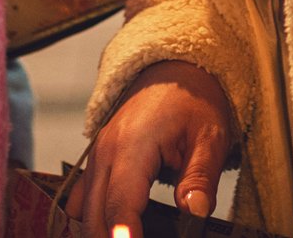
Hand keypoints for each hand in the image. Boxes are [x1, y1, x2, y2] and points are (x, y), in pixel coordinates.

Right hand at [69, 60, 236, 236]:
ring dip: (97, 232)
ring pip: (82, 210)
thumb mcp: (210, 137)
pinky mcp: (96, 161)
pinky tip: (112, 232)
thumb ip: (200, 176)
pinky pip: (82, 199)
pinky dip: (91, 220)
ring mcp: (96, 156)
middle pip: (94, 214)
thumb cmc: (194, 102)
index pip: (120, 202)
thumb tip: (194, 210)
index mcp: (133, 145)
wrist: (174, 71)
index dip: (122, 235)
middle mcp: (105, 152)